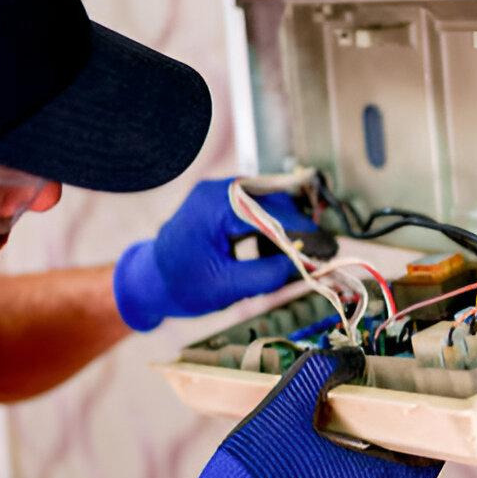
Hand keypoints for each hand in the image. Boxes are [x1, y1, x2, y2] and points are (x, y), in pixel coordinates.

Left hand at [114, 179, 316, 331]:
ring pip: (267, 201)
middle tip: (319, 251)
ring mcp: (218, 193)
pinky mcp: (222, 202)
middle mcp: (217, 190)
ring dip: (285, 225)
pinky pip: (256, 206)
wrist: (150, 280)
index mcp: (214, 206)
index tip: (326, 246)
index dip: (301, 231)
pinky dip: (271, 224)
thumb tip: (300, 263)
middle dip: (296, 226)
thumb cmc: (181, 285)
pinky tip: (277, 248)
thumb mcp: (225, 287)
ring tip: (298, 254)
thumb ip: (264, 274)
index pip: (268, 212)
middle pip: (272, 199)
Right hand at [144, 349, 441, 477]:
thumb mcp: (282, 408)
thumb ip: (320, 372)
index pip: (422, 471)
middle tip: (354, 425)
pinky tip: (290, 477)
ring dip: (342, 474)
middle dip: (373, 452)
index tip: (422, 431)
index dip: (426, 449)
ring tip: (311, 449)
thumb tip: (350, 356)